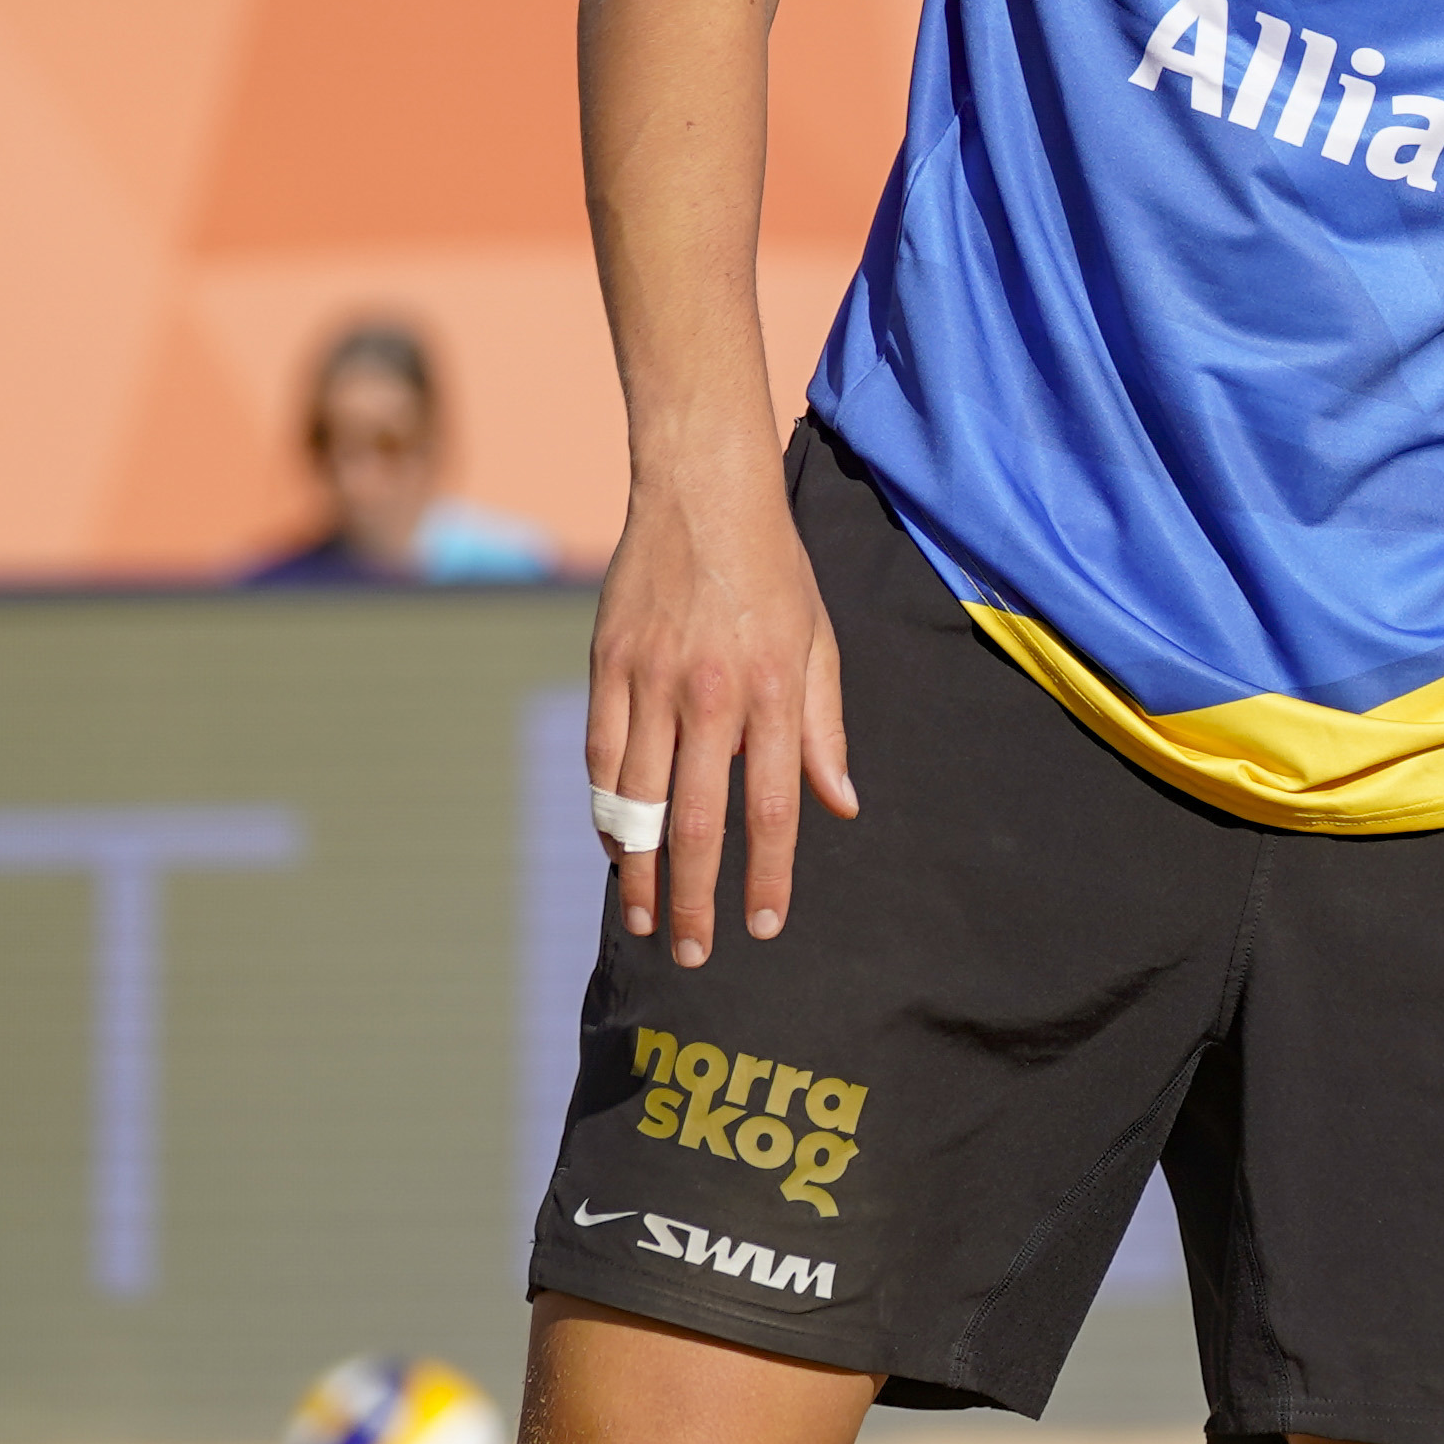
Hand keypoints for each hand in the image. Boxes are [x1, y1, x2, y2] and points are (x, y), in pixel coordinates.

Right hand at [586, 444, 855, 966]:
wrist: (702, 491)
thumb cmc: (772, 572)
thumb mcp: (819, 642)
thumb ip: (826, 729)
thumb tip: (841, 806)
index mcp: (774, 690)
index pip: (774, 805)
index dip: (770, 874)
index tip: (765, 925)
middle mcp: (711, 693)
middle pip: (698, 820)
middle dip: (696, 897)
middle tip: (693, 952)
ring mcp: (651, 680)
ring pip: (639, 801)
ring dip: (640, 870)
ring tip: (646, 917)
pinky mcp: (607, 667)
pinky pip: (602, 758)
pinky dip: (607, 810)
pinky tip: (618, 846)